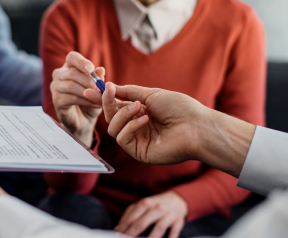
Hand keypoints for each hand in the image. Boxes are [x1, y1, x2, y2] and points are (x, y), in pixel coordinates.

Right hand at [50, 51, 103, 145]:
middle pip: (72, 72)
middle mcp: (59, 75)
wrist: (84, 120)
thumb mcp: (97, 89)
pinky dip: (86, 101)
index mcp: (69, 67)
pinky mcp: (56, 100)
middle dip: (89, 81)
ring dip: (88, 92)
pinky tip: (96, 105)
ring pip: (71, 86)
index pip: (72, 57)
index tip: (91, 68)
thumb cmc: (90, 100)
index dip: (81, 62)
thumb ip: (98, 79)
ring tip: (101, 98)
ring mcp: (55, 87)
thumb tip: (100, 69)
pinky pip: (71, 98)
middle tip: (101, 89)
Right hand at [84, 83, 254, 176]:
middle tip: (109, 92)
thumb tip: (108, 87)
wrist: (196, 126)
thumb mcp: (151, 94)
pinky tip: (145, 120)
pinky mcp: (139, 152)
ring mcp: (137, 140)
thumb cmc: (179, 108)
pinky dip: (130, 127)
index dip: (103, 99)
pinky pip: (122, 139)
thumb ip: (128, 92)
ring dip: (123, 114)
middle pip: (110, 118)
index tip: (91, 89)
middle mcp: (136, 127)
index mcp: (139, 113)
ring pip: (113, 129)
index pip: (115, 107)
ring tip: (139, 108)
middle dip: (108, 104)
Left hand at [115, 191, 186, 237]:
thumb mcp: (141, 206)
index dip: (124, 228)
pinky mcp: (179, 221)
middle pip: (142, 223)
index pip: (132, 218)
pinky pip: (174, 231)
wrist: (176, 200)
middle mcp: (157, 207)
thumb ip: (129, 215)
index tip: (118, 235)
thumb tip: (118, 229)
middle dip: (132, 234)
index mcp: (145, 203)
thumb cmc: (154, 205)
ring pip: (159, 228)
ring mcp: (169, 214)